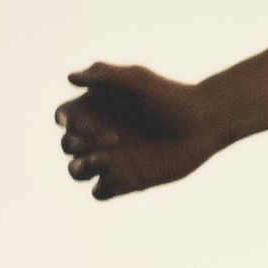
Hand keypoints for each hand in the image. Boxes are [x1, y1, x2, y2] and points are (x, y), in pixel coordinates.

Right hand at [57, 63, 222, 200]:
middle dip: (78, 142)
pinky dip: (100, 187)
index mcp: (98, 109)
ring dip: (80, 167)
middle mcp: (100, 135)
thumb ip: (103, 75)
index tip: (78, 119)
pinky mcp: (126, 181)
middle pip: (68, 144)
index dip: (64, 120)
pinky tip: (115, 174)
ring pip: (76, 171)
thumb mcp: (137, 80)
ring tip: (104, 158)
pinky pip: (99, 193)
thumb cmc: (171, 96)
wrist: (203, 123)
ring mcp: (112, 160)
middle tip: (113, 136)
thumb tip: (69, 77)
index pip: (64, 117)